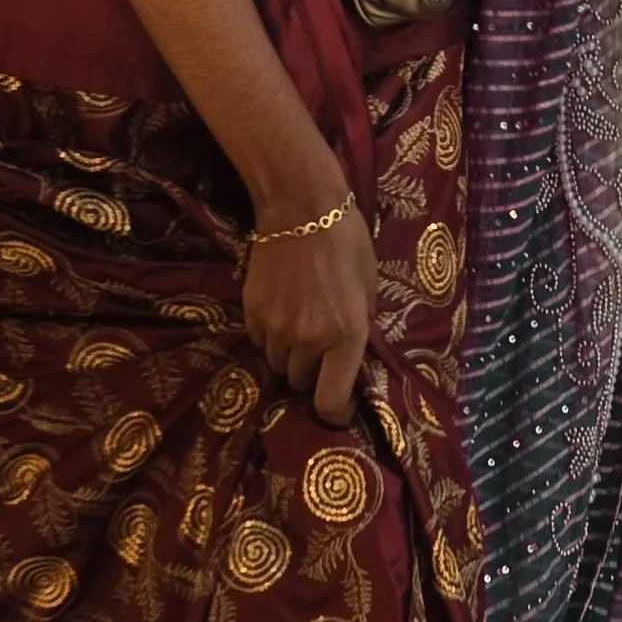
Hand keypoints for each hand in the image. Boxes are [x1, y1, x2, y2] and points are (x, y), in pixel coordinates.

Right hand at [241, 194, 377, 422]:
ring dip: (291, 355)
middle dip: (313, 374)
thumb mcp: (369, 287)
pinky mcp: (252, 312)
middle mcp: (309, 339)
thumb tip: (351, 357)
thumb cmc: (347, 243)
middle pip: (302, 383)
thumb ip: (360, 327)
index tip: (340, 409)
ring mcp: (276, 328)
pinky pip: (262, 341)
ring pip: (280, 364)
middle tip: (322, 351)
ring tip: (301, 326)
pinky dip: (272, 336)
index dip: (335, 414)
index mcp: (346, 335)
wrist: (300, 207)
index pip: (330, 401)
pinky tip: (282, 310)